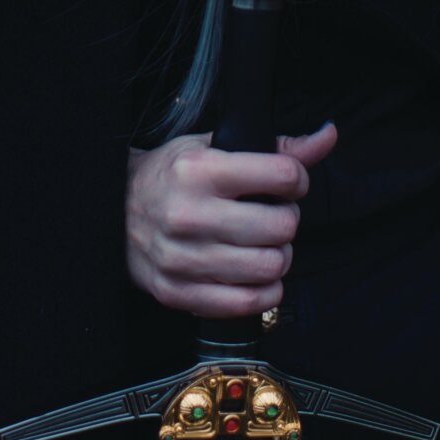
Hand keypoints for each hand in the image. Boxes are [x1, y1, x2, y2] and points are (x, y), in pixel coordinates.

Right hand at [125, 123, 337, 318]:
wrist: (112, 211)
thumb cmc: (171, 175)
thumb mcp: (213, 146)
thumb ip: (276, 146)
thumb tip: (327, 135)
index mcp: (197, 170)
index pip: (281, 175)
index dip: (297, 179)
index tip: (288, 183)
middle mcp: (188, 214)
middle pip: (280, 226)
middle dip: (288, 219)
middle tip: (275, 215)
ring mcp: (181, 257)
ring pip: (268, 268)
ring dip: (279, 257)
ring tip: (265, 245)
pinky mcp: (176, 292)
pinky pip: (245, 304)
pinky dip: (264, 292)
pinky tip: (257, 275)